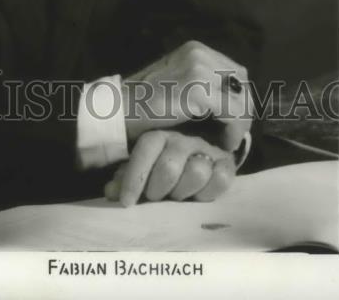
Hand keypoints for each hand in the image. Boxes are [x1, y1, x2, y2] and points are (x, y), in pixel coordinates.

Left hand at [104, 129, 235, 205]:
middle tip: (155, 198)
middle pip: (169, 166)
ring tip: (177, 198)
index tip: (126, 202)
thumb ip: (127, 178)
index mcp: (159, 136)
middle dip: (158, 189)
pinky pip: (223, 178)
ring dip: (183, 192)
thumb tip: (111, 192)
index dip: (134, 177)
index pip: (146, 148)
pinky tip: (199, 197)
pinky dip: (210, 191)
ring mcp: (207, 149)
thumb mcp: (143, 169)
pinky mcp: (227, 163)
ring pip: (197, 171)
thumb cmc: (163, 164)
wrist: (200, 152)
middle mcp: (183, 140)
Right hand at [121, 40, 249, 150]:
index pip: (235, 73)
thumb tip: (234, 102)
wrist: (117, 111)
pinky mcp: (197, 88)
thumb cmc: (144, 105)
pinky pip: (232, 113)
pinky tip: (221, 143)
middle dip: (241, 112)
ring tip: (225, 141)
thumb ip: (203, 86)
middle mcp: (199, 52)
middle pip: (241, 83)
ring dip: (238, 125)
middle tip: (229, 135)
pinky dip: (232, 131)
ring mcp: (198, 67)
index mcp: (196, 50)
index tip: (229, 123)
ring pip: (241, 99)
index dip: (237, 100)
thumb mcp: (178, 86)